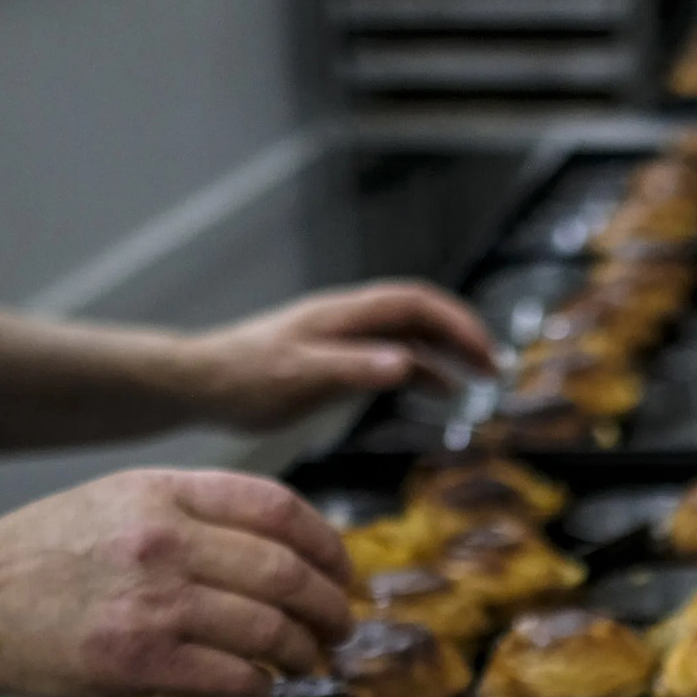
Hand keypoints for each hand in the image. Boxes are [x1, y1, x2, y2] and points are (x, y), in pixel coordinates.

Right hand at [0, 469, 353, 696]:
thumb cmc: (44, 556)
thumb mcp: (118, 500)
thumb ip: (194, 510)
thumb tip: (282, 541)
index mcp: (162, 493)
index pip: (278, 508)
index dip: (327, 545)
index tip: (342, 571)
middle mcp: (162, 541)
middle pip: (286, 572)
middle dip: (330, 607)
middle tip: (341, 627)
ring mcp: (152, 601)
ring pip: (269, 628)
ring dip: (305, 653)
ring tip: (313, 662)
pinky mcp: (138, 660)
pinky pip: (232, 676)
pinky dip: (261, 686)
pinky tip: (262, 687)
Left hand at [179, 282, 496, 431]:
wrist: (200, 383)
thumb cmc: (244, 379)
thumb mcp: (300, 377)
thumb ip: (355, 369)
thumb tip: (408, 364)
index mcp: (344, 316)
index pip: (415, 304)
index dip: (456, 322)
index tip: (485, 354)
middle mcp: (349, 319)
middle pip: (420, 315)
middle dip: (462, 335)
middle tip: (496, 368)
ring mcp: (344, 337)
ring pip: (409, 335)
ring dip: (448, 353)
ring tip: (480, 380)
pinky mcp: (336, 358)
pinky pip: (391, 356)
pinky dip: (423, 370)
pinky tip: (440, 392)